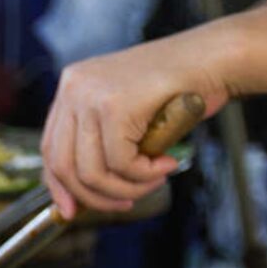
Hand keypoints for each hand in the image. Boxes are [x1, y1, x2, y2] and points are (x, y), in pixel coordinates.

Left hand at [41, 35, 229, 218]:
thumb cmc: (179, 88)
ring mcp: (90, 95)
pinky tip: (167, 165)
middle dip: (94, 196)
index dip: (59, 186)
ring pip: (91, 171)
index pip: (50, 148)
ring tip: (154, 182)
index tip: (71, 211)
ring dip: (126, 187)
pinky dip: (145, 174)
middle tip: (125, 202)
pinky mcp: (114, 106)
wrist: (216, 57)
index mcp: (71, 87)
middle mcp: (73, 87)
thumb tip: (78, 193)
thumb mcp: (126, 113)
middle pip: (63, 165)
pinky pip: (121, 163)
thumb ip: (100, 142)